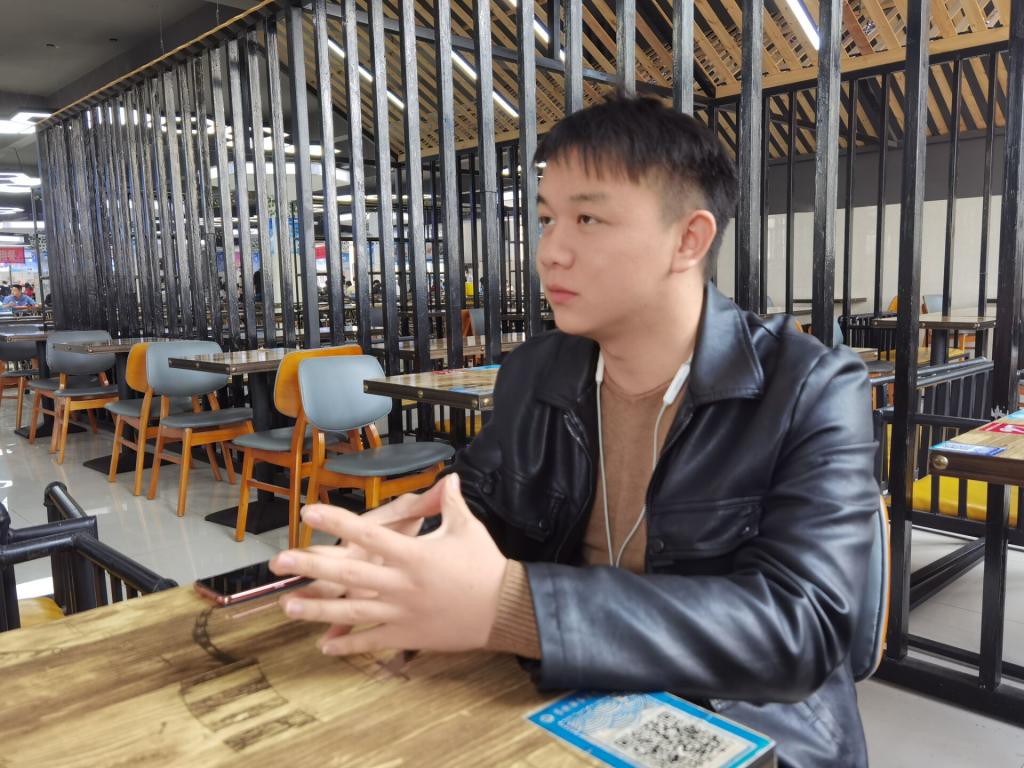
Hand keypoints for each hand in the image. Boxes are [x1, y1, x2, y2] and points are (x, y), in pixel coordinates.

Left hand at [270, 474, 507, 654]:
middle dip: (311, 567)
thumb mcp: (467, 528)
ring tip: (289, 606)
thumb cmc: (486, 566)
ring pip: (351, 613)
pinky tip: (324, 647)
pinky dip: (348, 646)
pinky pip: (372, 642)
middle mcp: (401, 583)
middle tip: (279, 562)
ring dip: (318, 610)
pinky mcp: (407, 636)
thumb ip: (450, 503)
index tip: (309, 512)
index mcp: (412, 554)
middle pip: (348, 575)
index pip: (368, 534)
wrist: (504, 609)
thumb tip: (450, 477)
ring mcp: (401, 613)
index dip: (337, 522)